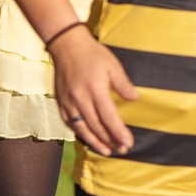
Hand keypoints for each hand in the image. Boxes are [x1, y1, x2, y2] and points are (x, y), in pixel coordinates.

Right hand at [50, 26, 136, 156]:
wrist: (66, 44)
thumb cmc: (91, 53)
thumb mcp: (112, 65)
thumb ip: (123, 84)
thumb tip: (135, 98)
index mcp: (95, 89)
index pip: (109, 117)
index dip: (119, 132)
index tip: (128, 143)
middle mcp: (80, 98)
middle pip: (96, 126)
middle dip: (110, 140)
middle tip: (121, 149)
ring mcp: (68, 101)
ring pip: (81, 128)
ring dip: (94, 141)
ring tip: (106, 150)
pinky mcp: (60, 101)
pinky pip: (69, 122)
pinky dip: (79, 133)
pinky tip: (88, 138)